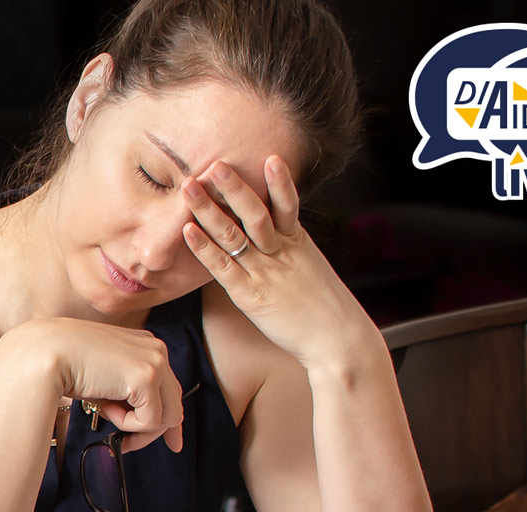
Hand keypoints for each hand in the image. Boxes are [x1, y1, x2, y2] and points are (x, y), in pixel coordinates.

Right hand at [5, 317, 187, 454]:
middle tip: (128, 445)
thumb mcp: (104, 375)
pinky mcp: (148, 378)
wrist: (45, 353)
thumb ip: (127, 391)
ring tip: (105, 413)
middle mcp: (156, 349)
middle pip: (173, 404)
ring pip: (166, 416)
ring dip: (133, 426)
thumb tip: (144, 420)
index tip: (171, 441)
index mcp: (145, 344)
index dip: (167, 416)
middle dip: (154, 431)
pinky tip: (105, 407)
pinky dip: (126, 424)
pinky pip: (149, 420)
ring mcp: (155, 362)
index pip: (169, 387)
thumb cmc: (65, 362)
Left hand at [179, 156, 381, 368]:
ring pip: (235, 235)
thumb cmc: (323, 308)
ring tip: (191, 187)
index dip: (279, 181)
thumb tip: (275, 235)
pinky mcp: (249, 295)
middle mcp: (281, 253)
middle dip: (234, 187)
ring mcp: (264, 273)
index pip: (288, 204)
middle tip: (214, 164)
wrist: (337, 339)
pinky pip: (223, 267)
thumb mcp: (310, 268)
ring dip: (210, 209)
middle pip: (256, 213)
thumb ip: (292, 249)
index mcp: (299, 242)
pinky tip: (188, 230)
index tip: (267, 156)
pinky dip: (205, 247)